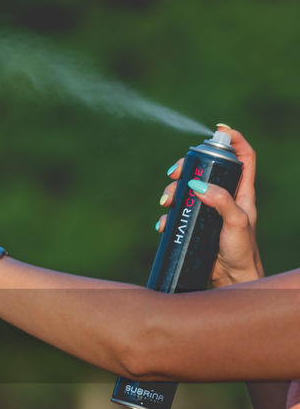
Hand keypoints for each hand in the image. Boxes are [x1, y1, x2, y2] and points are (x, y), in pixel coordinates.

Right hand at [156, 125, 262, 286]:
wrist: (232, 279)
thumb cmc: (242, 251)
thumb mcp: (235, 223)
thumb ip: (220, 202)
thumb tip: (197, 185)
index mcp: (242, 192)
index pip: (243, 158)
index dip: (234, 141)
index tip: (218, 130)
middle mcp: (225, 197)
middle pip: (206, 169)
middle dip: (187, 167)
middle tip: (175, 173)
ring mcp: (209, 210)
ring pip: (188, 189)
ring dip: (172, 191)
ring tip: (166, 203)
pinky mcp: (195, 224)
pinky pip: (177, 213)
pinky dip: (167, 215)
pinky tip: (164, 224)